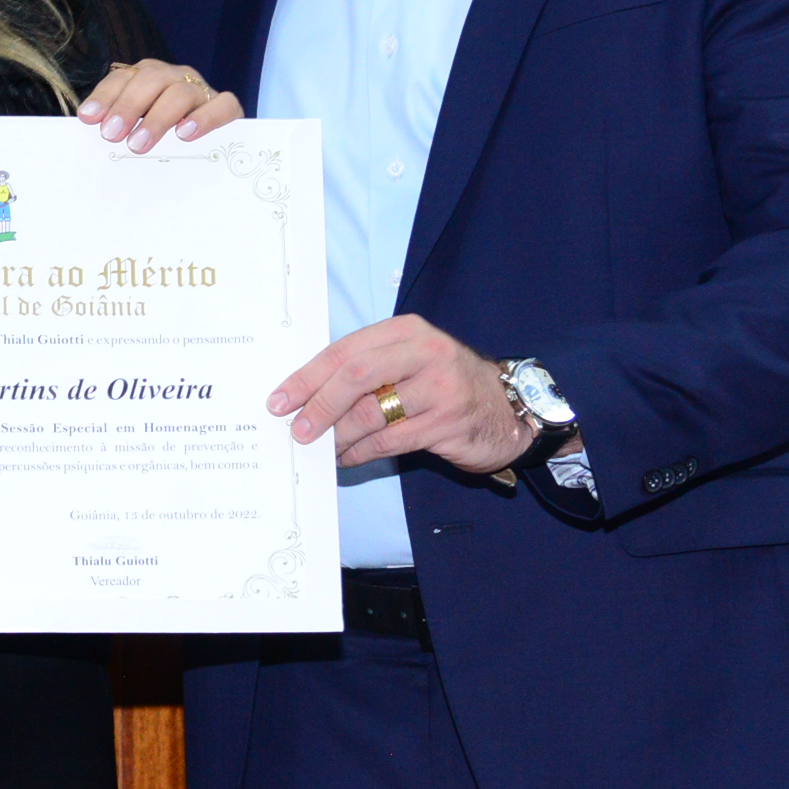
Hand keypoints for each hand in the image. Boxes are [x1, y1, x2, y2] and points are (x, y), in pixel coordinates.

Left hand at [76, 59, 243, 153]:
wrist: (215, 143)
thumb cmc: (165, 136)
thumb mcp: (138, 128)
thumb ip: (119, 126)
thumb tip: (91, 133)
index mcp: (147, 77)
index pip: (122, 78)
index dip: (105, 96)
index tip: (88, 118)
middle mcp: (173, 77)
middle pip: (149, 81)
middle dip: (127, 107)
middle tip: (111, 135)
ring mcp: (201, 89)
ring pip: (179, 93)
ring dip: (157, 118)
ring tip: (139, 144)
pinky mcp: (227, 106)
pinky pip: (221, 105)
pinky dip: (203, 118)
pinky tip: (185, 134)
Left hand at [268, 315, 533, 472]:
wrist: (509, 409)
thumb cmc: (445, 383)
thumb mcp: (409, 360)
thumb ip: (367, 368)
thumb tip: (306, 394)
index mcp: (406, 331)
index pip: (344, 350)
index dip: (307, 376)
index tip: (279, 399)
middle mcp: (425, 353)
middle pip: (355, 376)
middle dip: (318, 405)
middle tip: (296, 429)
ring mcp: (439, 389)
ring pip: (370, 414)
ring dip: (337, 435)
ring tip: (319, 448)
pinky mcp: (447, 423)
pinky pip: (389, 441)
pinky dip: (361, 452)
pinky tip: (346, 458)